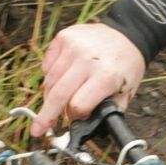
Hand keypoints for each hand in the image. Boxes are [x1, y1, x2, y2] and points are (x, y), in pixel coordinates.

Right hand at [31, 23, 146, 136]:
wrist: (128, 34)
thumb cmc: (126, 66)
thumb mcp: (126, 92)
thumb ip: (107, 111)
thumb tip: (86, 126)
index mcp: (106, 76)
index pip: (78, 105)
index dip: (75, 116)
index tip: (75, 120)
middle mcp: (87, 60)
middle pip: (58, 95)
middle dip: (45, 116)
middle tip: (37, 130)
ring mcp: (73, 46)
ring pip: (50, 81)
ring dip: (49, 97)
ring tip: (53, 104)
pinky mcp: (64, 38)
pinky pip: (47, 65)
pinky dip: (50, 77)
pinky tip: (60, 80)